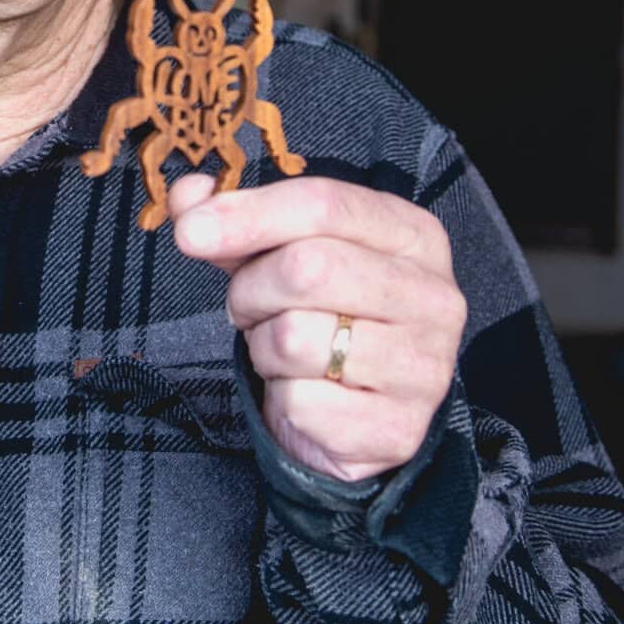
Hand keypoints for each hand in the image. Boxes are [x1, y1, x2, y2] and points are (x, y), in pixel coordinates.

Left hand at [171, 174, 465, 481]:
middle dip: (251, 290)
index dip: (248, 214)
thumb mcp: (278, 256)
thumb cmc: (319, 318)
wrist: (353, 417)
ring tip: (281, 350)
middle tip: (248, 308)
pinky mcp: (399, 429)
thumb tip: (190, 195)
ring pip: (296, 339)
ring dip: (264, 347)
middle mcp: (434, 296)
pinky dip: (282, 398)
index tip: (191, 232)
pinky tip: (305, 393)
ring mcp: (425, 367)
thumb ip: (234, 220)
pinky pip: (301, 402)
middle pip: (307, 267)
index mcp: (412, 235)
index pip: (324, 204)